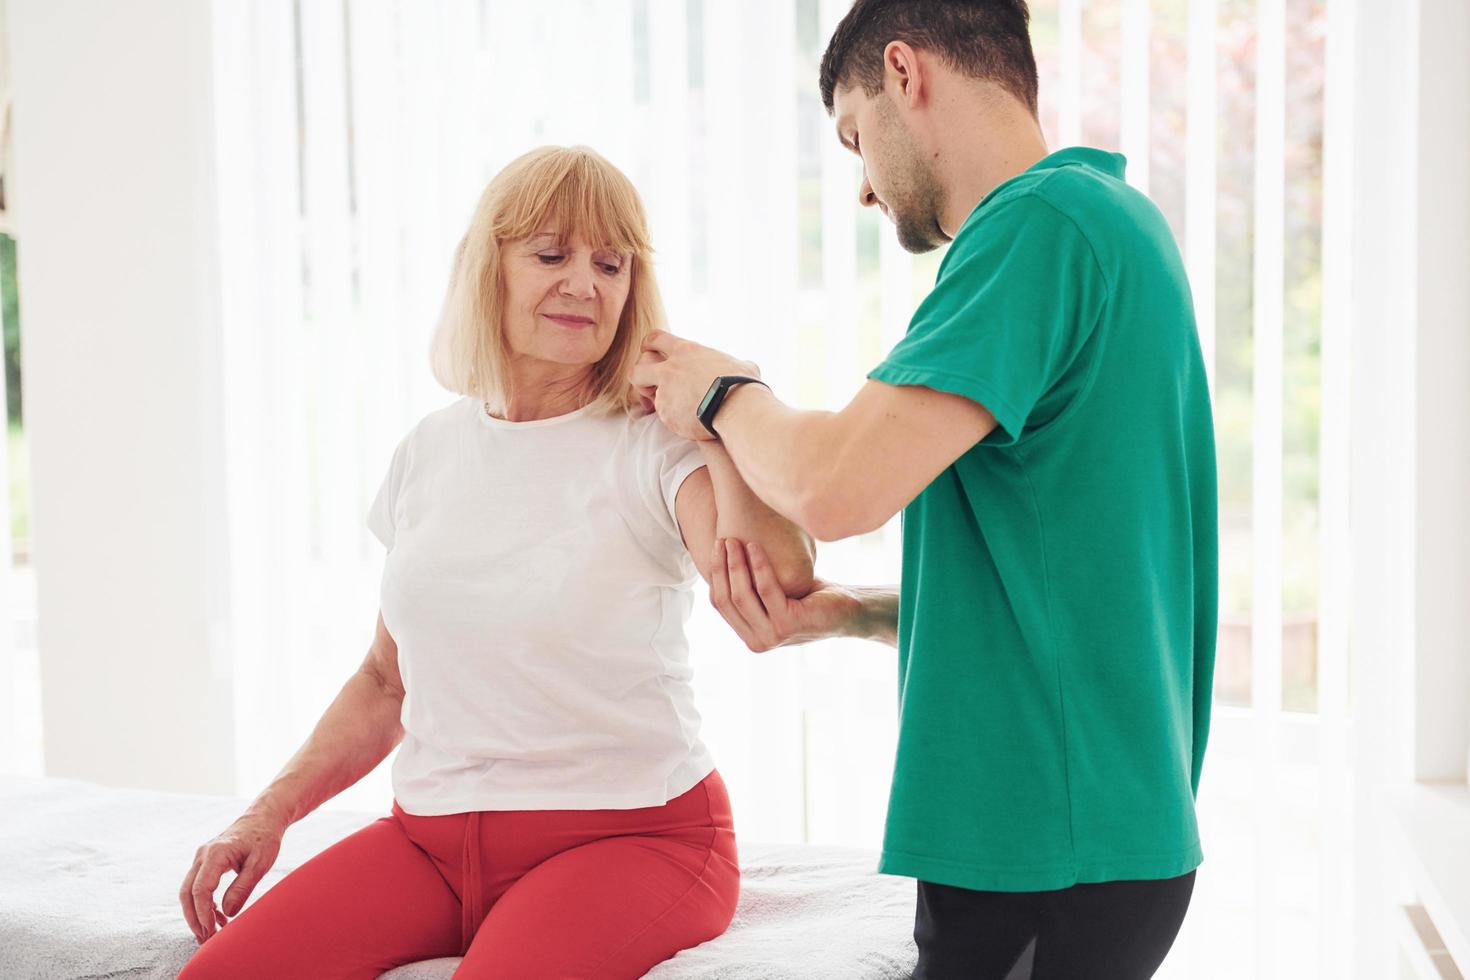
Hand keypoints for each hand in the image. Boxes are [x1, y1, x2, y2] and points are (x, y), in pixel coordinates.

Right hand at [179, 808, 286, 942]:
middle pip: (187, 893)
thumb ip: (243, 887)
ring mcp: (201, 858)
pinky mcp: (205, 862)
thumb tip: (228, 914)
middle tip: (206, 939)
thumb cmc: (264, 838)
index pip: (201, 889)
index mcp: (216, 854)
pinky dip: (204, 903)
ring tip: (212, 933)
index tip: (211, 932)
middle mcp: (203, 855)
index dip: (203, 914)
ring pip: (189, 891)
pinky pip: (198, 886)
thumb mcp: (260, 863)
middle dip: (194, 919)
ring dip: (197, 913)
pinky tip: (219, 916)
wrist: (263, 818)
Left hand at [630, 330, 760, 441]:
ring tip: (675, 408)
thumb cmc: (743, 385)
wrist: (737, 408)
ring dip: (658, 401)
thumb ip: (734, 364)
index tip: (649, 352)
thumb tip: (746, 367)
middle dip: (640, 378)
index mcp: (686, 352)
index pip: (656, 338)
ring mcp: (665, 392)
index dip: (649, 345)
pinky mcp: (666, 414)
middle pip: (638, 368)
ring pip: (649, 396)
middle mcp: (670, 370)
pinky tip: (688, 421)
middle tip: (650, 386)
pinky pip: (663, 415)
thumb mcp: (741, 366)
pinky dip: (673, 418)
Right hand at [710, 538, 861, 650]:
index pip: (720, 604)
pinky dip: (759, 565)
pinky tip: (755, 546)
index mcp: (751, 636)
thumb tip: (726, 558)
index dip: (715, 574)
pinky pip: (766, 589)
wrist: (848, 609)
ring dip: (736, 564)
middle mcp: (758, 641)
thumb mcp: (774, 595)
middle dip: (721, 567)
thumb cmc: (811, 597)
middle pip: (727, 600)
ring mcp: (772, 635)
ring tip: (736, 540)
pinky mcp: (787, 624)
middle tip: (722, 539)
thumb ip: (752, 590)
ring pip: (742, 595)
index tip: (716, 547)